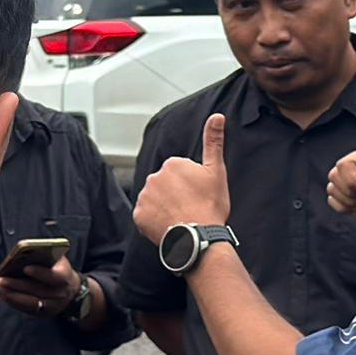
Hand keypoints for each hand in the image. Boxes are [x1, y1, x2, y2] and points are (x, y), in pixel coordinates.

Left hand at [0, 251, 80, 316]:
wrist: (70, 289)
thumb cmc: (58, 269)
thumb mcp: (56, 259)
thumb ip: (45, 255)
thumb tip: (24, 253)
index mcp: (65, 276)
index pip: (54, 276)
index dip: (40, 273)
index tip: (25, 268)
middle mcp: (60, 294)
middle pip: (38, 291)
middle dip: (17, 285)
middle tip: (1, 279)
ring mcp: (53, 306)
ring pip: (31, 303)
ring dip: (13, 296)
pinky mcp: (45, 313)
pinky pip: (28, 310)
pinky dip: (15, 303)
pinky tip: (4, 295)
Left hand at [135, 115, 230, 239]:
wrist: (199, 238)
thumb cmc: (210, 206)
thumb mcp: (216, 171)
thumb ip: (213, 142)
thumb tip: (217, 116)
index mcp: (172, 164)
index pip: (179, 173)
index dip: (191, 186)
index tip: (198, 196)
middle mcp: (154, 177)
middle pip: (165, 185)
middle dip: (175, 194)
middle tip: (190, 208)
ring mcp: (145, 197)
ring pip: (155, 200)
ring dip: (164, 207)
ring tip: (180, 218)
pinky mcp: (139, 215)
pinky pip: (145, 216)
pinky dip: (154, 220)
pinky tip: (169, 225)